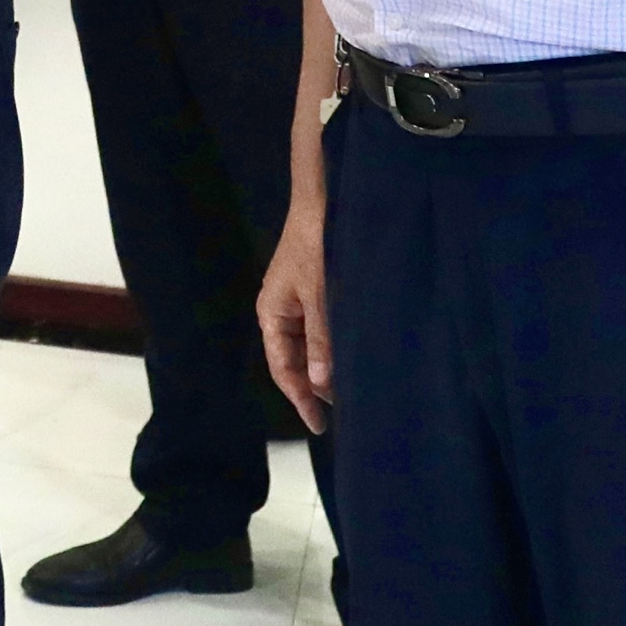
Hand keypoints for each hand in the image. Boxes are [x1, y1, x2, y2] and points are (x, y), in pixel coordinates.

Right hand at [258, 202, 331, 428]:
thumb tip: (322, 382)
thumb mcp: (320, 295)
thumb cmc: (316, 244)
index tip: (319, 425)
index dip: (301, 399)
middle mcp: (281, 312)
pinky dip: (334, 346)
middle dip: (317, 385)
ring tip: (352, 388)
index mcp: (272, 314)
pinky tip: (352, 356)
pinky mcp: (314, 292)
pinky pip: (321, 330)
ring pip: (311, 347)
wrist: (323, 200)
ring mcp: (297, 302)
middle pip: (296, 361)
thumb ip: (321, 339)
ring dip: (328, 366)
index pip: (283, 368)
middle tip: (346, 410)